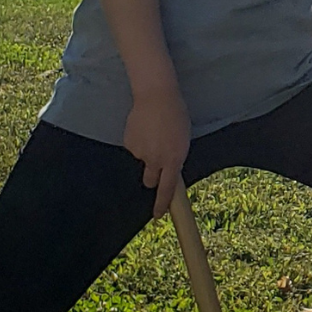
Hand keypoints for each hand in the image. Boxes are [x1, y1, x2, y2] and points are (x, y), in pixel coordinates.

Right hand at [124, 89, 191, 217]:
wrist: (156, 96)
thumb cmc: (176, 113)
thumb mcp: (183, 138)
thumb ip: (176, 156)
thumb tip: (169, 167)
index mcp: (174, 159)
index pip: (167, 189)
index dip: (161, 204)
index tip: (158, 215)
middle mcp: (156, 160)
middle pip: (151, 180)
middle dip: (153, 175)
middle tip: (156, 158)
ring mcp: (141, 153)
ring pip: (143, 160)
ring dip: (147, 151)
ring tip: (153, 130)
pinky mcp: (129, 144)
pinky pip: (134, 148)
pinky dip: (138, 140)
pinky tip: (143, 126)